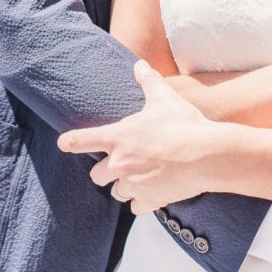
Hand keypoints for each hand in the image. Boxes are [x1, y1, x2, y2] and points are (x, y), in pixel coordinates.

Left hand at [57, 60, 215, 214]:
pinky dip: (142, 201)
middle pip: (96, 175)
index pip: (80, 141)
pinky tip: (153, 192)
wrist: (206, 154)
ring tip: (140, 176)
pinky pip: (136, 206)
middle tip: (122, 163)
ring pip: (116, 192)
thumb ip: (149, 81)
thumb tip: (140, 64)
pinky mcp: (149, 200)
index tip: (64, 143)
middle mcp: (119, 163)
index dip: (70, 142)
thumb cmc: (183, 124)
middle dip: (106, 171)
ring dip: (124, 186)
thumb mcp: (164, 97)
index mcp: (117, 138)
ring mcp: (133, 184)